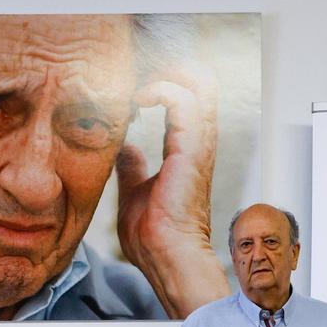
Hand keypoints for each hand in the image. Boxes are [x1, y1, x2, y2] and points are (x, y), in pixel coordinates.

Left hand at [116, 64, 229, 318]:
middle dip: (170, 68)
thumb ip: (131, 167)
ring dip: (166, 73)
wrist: (165, 258)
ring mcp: (198, 144)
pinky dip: (160, 89)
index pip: (189, 98)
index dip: (163, 83)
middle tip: (138, 79)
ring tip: (138, 86)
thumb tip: (124, 149)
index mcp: (188, 150)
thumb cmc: (153, 237)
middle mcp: (199, 142)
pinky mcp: (190, 149)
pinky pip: (182, 100)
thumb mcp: (133, 192)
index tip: (130, 94)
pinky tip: (138, 100)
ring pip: (199, 82)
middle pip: (202, 81)